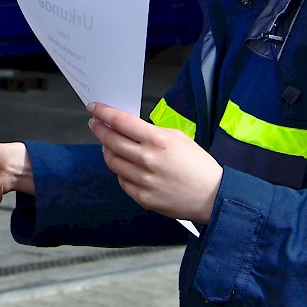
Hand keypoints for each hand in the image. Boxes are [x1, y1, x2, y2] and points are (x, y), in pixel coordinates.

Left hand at [88, 102, 221, 223]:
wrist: (212, 196)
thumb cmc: (198, 165)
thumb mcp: (178, 137)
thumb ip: (151, 132)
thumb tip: (127, 128)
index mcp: (157, 140)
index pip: (120, 122)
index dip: (103, 113)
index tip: (93, 108)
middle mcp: (147, 159)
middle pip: (110, 140)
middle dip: (99, 129)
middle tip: (95, 124)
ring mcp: (143, 180)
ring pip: (112, 161)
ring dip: (107, 150)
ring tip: (108, 144)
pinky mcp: (142, 197)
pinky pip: (122, 180)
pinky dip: (120, 171)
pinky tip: (125, 165)